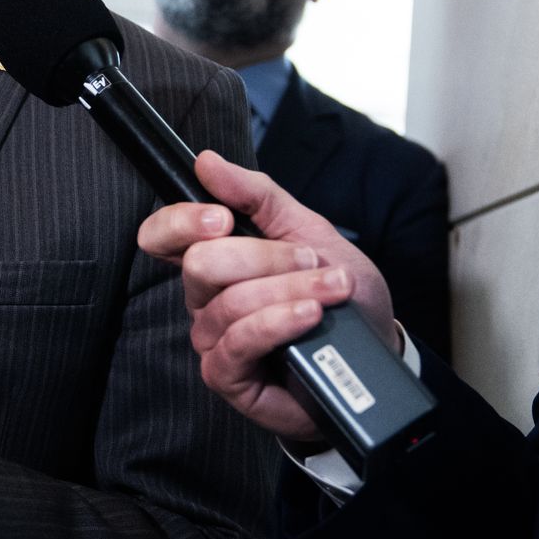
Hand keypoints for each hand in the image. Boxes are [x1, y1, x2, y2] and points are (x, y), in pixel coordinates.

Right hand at [137, 151, 399, 441]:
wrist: (376, 348)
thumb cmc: (338, 292)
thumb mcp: (306, 230)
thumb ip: (256, 195)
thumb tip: (206, 162)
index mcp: (213, 259)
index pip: (162, 235)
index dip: (180, 222)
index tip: (222, 217)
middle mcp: (203, 299)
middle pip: (201, 264)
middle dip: (265, 257)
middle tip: (311, 260)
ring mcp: (212, 339)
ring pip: (228, 302)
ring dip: (288, 289)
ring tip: (332, 289)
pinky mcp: (228, 376)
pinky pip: (238, 342)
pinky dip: (278, 322)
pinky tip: (309, 316)